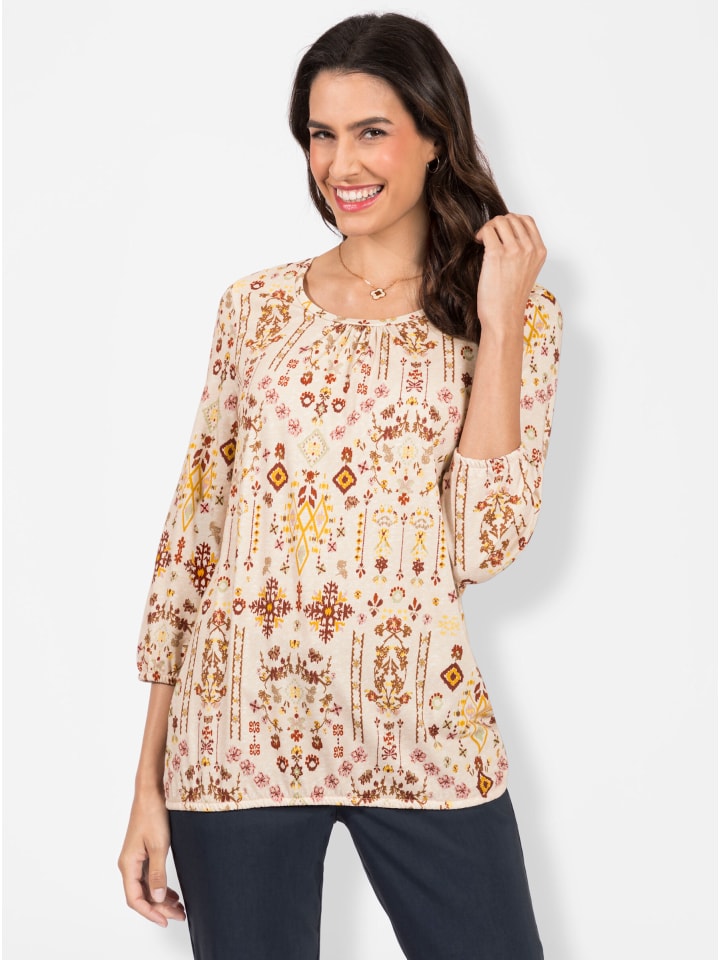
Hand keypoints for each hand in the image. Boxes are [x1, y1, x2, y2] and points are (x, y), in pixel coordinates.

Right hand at [118, 790, 185, 926]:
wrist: (151, 791)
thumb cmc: (153, 814)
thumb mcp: (159, 845)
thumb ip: (157, 873)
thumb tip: (158, 898)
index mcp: (128, 864)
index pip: (135, 898)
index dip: (149, 912)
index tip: (165, 920)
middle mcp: (129, 864)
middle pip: (141, 895)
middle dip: (159, 908)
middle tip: (179, 915)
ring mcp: (136, 858)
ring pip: (146, 887)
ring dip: (161, 899)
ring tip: (179, 908)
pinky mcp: (143, 852)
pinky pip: (150, 876)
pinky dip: (161, 887)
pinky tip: (172, 893)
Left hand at [475, 214, 546, 336]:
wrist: (504, 317)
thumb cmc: (511, 298)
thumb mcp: (527, 271)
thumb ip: (524, 251)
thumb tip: (507, 232)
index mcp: (540, 252)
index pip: (527, 220)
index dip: (511, 222)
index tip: (501, 232)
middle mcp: (530, 248)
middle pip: (512, 218)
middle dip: (498, 224)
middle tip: (489, 237)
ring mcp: (514, 250)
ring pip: (499, 221)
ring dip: (489, 227)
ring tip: (483, 240)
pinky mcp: (496, 254)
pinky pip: (488, 231)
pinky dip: (481, 233)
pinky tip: (478, 242)